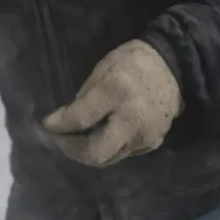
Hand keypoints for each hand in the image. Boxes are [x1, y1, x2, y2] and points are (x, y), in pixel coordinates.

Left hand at [43, 40, 181, 167]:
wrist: (174, 66)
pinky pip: (123, 153)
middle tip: (61, 140)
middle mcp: (132, 120)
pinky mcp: (152, 143)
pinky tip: (101, 136)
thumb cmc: (132, 62)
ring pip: (109, 158)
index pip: (81, 119)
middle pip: (96, 153)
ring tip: (76, 140)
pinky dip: (108, 147)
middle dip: (73, 151)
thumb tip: (67, 120)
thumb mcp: (103, 69)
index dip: (60, 125)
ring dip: (89, 152)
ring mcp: (145, 136)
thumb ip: (85, 97)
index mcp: (117, 92)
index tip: (46, 125)